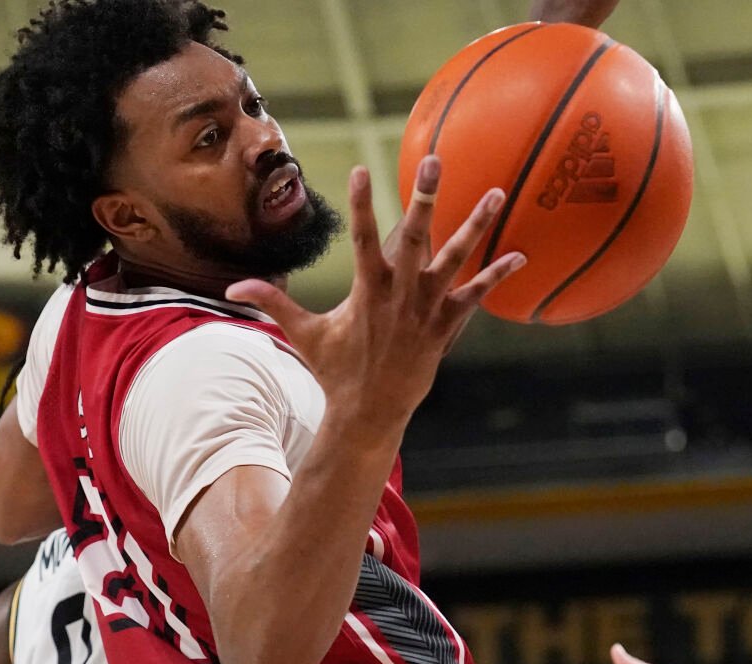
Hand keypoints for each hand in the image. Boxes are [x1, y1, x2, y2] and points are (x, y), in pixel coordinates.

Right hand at [225, 157, 523, 434]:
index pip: (363, 238)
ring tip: (497, 193)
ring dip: (476, 225)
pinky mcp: (445, 327)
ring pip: (455, 260)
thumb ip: (272, 303)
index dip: (363, 205)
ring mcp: (426, 309)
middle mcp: (400, 294)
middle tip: (435, 161)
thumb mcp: (302, 334)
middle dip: (425, 197)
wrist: (369, 413)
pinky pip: (474, 297)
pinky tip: (519, 256)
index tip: (361, 170)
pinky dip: (496, 277)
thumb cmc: (335, 372)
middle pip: (415, 237)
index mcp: (366, 289)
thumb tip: (232, 291)